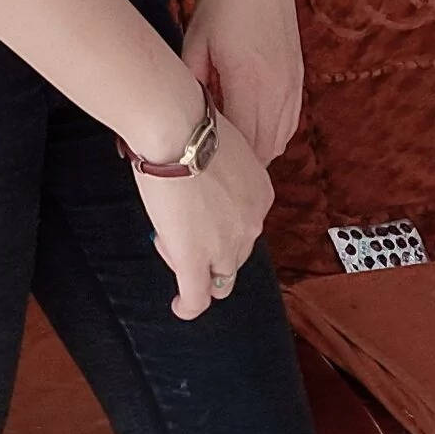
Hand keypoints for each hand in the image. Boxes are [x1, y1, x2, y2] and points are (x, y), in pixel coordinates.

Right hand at [133, 108, 273, 319]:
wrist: (177, 131)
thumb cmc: (190, 125)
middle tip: (180, 228)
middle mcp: (252, 224)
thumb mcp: (223, 145)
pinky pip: (197, 297)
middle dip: (211, 248)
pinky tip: (180, 308)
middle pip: (236, 253)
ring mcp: (226, 247)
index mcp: (261, 194)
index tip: (199, 209)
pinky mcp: (196, 261)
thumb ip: (221, 167)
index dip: (221, 221)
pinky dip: (189, 306)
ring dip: (198, 272)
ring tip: (173, 254)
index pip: (245, 223)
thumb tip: (201, 168)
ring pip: (220, 279)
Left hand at [179, 0, 304, 166]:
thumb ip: (192, 82)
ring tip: (228, 146)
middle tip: (210, 159)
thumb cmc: (223, 2)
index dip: (223, 159)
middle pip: (265, 150)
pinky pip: (290, 123)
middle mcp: (277, 89)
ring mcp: (293, 85)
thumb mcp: (195, 41)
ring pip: (281, 140)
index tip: (200, 159)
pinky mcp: (299, 79)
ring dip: (257, 150)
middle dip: (239, 162)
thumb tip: (184, 115)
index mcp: (249, 81)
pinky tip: (250, 126)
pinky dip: (272, 133)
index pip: (243, 144)